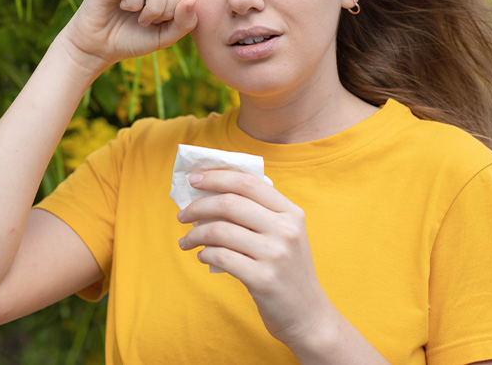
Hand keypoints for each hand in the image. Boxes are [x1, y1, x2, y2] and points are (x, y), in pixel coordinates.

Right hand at [61, 0, 197, 67]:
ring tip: (140, 18)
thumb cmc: (133, 37)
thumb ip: (185, 22)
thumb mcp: (166, 36)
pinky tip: (123, 8)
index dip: (181, 6)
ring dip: (152, 8)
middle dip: (167, 8)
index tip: (164, 20)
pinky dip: (133, 4)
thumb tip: (192, 0)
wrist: (100, 47)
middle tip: (150, 21)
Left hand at [176, 170, 332, 350]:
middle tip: (182, 215)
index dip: (217, 176)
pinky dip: (205, 254)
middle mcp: (285, 230)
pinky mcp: (263, 280)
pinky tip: (202, 256)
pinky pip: (221, 257)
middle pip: (229, 203)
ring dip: (195, 234)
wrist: (309, 315)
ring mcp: (275, 255)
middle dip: (198, 206)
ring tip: (186, 241)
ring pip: (220, 231)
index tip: (194, 179)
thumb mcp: (285, 234)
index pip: (248, 182)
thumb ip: (260, 211)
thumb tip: (212, 191)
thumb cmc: (288, 270)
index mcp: (291, 212)